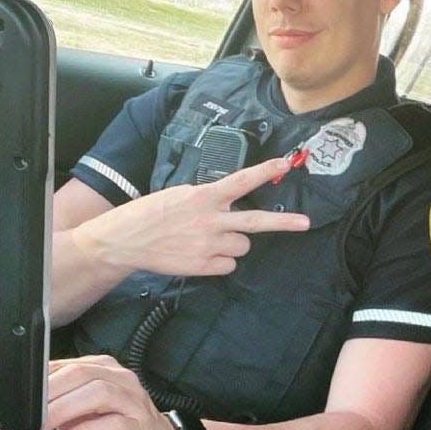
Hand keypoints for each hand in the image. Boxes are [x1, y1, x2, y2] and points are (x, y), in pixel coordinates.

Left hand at [38, 356, 187, 429]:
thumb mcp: (87, 414)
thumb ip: (63, 405)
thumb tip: (25, 408)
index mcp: (106, 371)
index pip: (67, 365)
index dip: (40, 380)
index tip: (17, 398)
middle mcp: (122, 381)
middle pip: (81, 374)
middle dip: (48, 393)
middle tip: (25, 415)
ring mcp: (133, 403)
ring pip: (97, 393)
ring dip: (62, 410)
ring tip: (40, 428)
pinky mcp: (139, 429)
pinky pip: (111, 425)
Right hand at [72, 157, 309, 277]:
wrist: (125, 240)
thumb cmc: (153, 213)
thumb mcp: (181, 194)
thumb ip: (209, 198)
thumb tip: (232, 203)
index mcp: (204, 196)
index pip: (241, 181)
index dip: (264, 172)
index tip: (284, 164)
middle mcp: (210, 220)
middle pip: (256, 222)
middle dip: (284, 223)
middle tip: (305, 223)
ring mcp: (208, 245)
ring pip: (243, 246)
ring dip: (233, 243)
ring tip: (208, 239)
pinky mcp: (203, 266)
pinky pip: (229, 264)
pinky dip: (220, 261)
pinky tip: (201, 254)